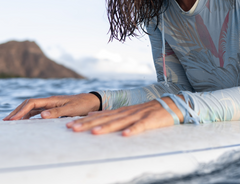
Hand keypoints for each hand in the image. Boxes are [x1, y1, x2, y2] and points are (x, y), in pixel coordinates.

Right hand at [3, 93, 99, 120]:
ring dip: (21, 114)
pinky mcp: (52, 108)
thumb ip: (57, 112)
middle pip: (28, 104)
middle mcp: (48, 101)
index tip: (12, 120)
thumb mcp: (71, 109)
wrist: (91, 101)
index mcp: (51, 100)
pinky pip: (37, 111)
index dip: (21, 111)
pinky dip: (29, 116)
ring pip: (31, 108)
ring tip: (10, 122)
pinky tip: (24, 122)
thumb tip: (42, 115)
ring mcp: (50, 104)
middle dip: (16, 112)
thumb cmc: (83, 105)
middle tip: (5, 121)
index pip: (31, 103)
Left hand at [66, 96, 183, 135]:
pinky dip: (133, 130)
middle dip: (88, 124)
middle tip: (72, 129)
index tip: (69, 125)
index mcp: (120, 112)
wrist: (170, 105)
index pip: (99, 117)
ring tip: (94, 133)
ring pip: (119, 122)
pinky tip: (126, 135)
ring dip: (106, 127)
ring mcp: (137, 116)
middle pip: (104, 119)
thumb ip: (109, 115)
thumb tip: (89, 116)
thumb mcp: (126, 111)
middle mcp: (126, 113)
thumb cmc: (147, 111)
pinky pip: (140, 127)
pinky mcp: (149, 121)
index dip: (83, 121)